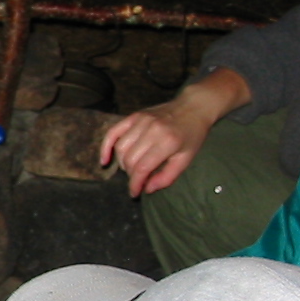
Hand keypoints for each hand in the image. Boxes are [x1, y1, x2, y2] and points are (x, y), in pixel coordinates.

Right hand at [99, 68, 250, 197]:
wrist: (193, 107)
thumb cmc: (192, 135)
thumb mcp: (186, 158)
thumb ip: (167, 176)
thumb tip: (147, 189)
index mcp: (168, 142)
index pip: (143, 168)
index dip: (135, 184)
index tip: (134, 193)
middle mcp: (152, 130)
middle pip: (130, 159)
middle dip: (131, 174)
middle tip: (138, 179)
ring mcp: (141, 121)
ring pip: (120, 148)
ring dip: (122, 163)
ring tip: (131, 168)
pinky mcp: (134, 116)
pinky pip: (113, 133)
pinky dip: (105, 147)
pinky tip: (105, 160)